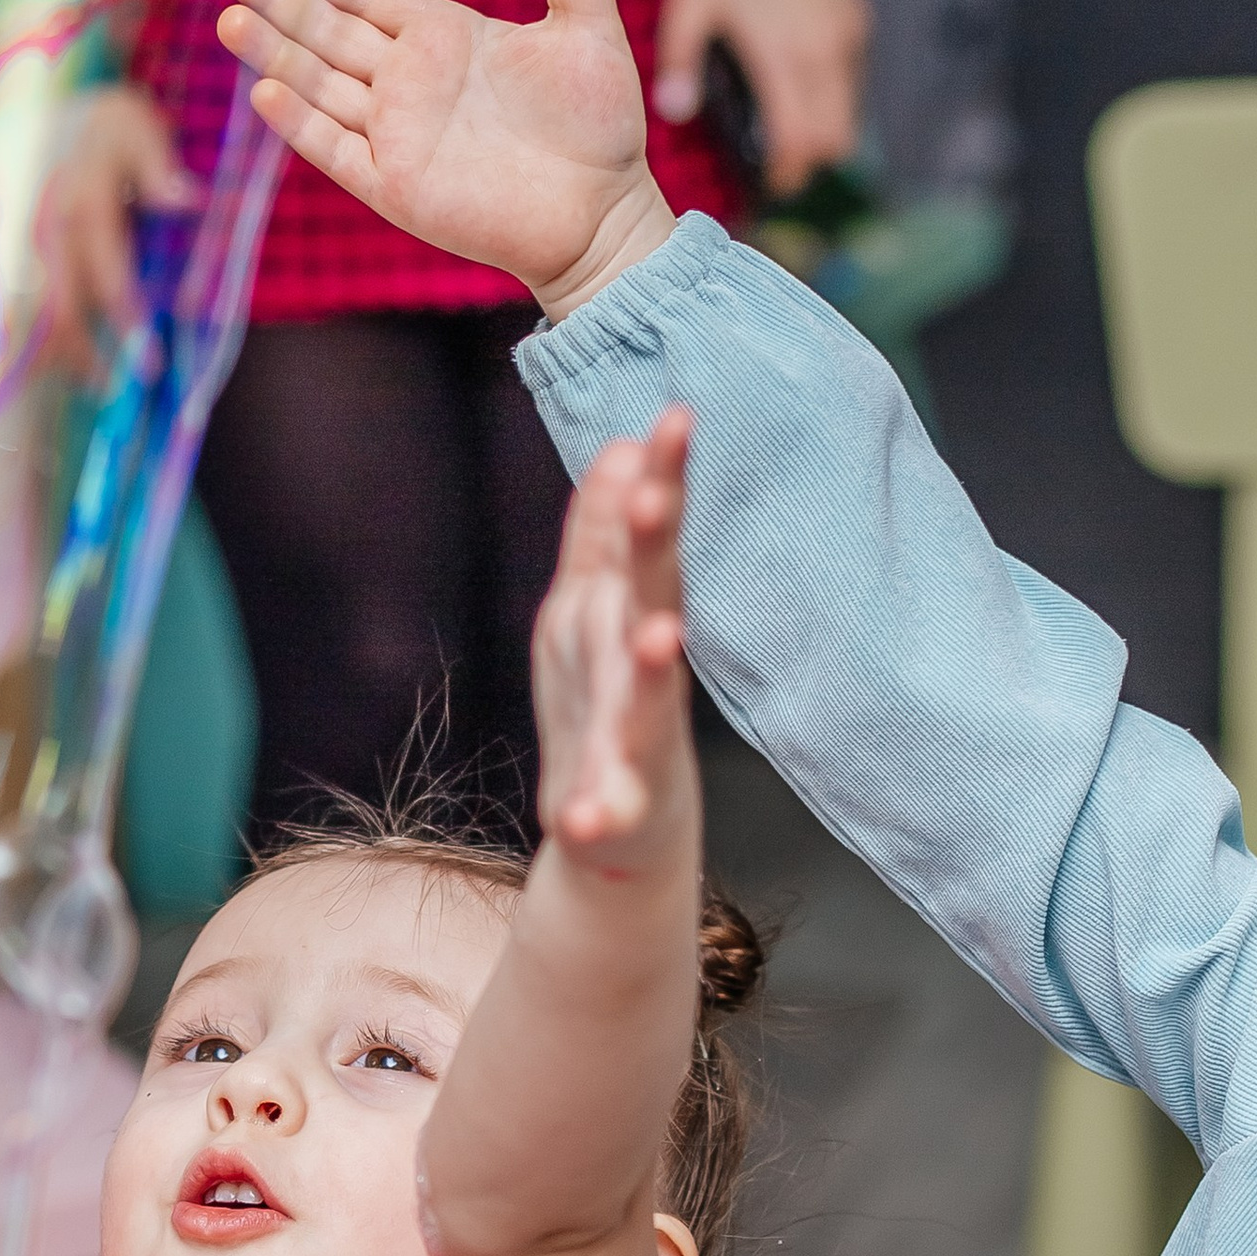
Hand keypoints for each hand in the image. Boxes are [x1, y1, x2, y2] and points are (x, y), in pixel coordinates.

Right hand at [33, 85, 202, 375]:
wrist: (21, 103)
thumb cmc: (89, 121)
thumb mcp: (128, 122)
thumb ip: (154, 161)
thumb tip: (186, 200)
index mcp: (77, 201)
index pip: (104, 272)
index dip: (126, 319)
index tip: (149, 361)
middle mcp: (41, 228)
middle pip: (58, 307)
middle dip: (84, 354)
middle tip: (112, 387)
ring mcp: (13, 243)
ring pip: (29, 313)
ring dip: (56, 352)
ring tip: (89, 381)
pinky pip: (8, 305)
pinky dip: (30, 337)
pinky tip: (51, 360)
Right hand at [213, 0, 675, 321]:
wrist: (601, 213)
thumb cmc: (599, 125)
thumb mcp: (589, 27)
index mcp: (444, 36)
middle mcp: (409, 81)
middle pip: (327, 30)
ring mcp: (396, 133)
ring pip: (318, 83)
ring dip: (274, 52)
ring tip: (228, 18)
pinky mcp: (394, 185)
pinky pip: (334, 148)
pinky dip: (300, 123)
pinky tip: (265, 91)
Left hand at [532, 409, 693, 861]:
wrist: (619, 842)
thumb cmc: (608, 714)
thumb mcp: (591, 613)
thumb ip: (606, 534)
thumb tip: (621, 445)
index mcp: (629, 621)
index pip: (652, 540)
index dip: (665, 479)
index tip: (675, 413)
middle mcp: (642, 674)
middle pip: (654, 600)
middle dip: (658, 550)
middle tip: (659, 496)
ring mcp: (636, 747)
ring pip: (649, 702)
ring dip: (653, 668)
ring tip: (659, 635)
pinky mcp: (618, 816)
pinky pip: (608, 813)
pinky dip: (597, 815)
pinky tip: (581, 820)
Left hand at [654, 0, 870, 198]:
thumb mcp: (691, 2)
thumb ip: (680, 59)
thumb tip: (675, 112)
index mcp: (784, 55)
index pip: (800, 139)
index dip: (786, 172)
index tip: (766, 185)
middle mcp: (826, 53)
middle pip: (835, 140)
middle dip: (808, 163)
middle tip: (777, 171)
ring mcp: (849, 40)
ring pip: (850, 115)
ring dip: (822, 134)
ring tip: (787, 138)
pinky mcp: (859, 26)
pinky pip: (853, 83)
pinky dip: (832, 101)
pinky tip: (800, 92)